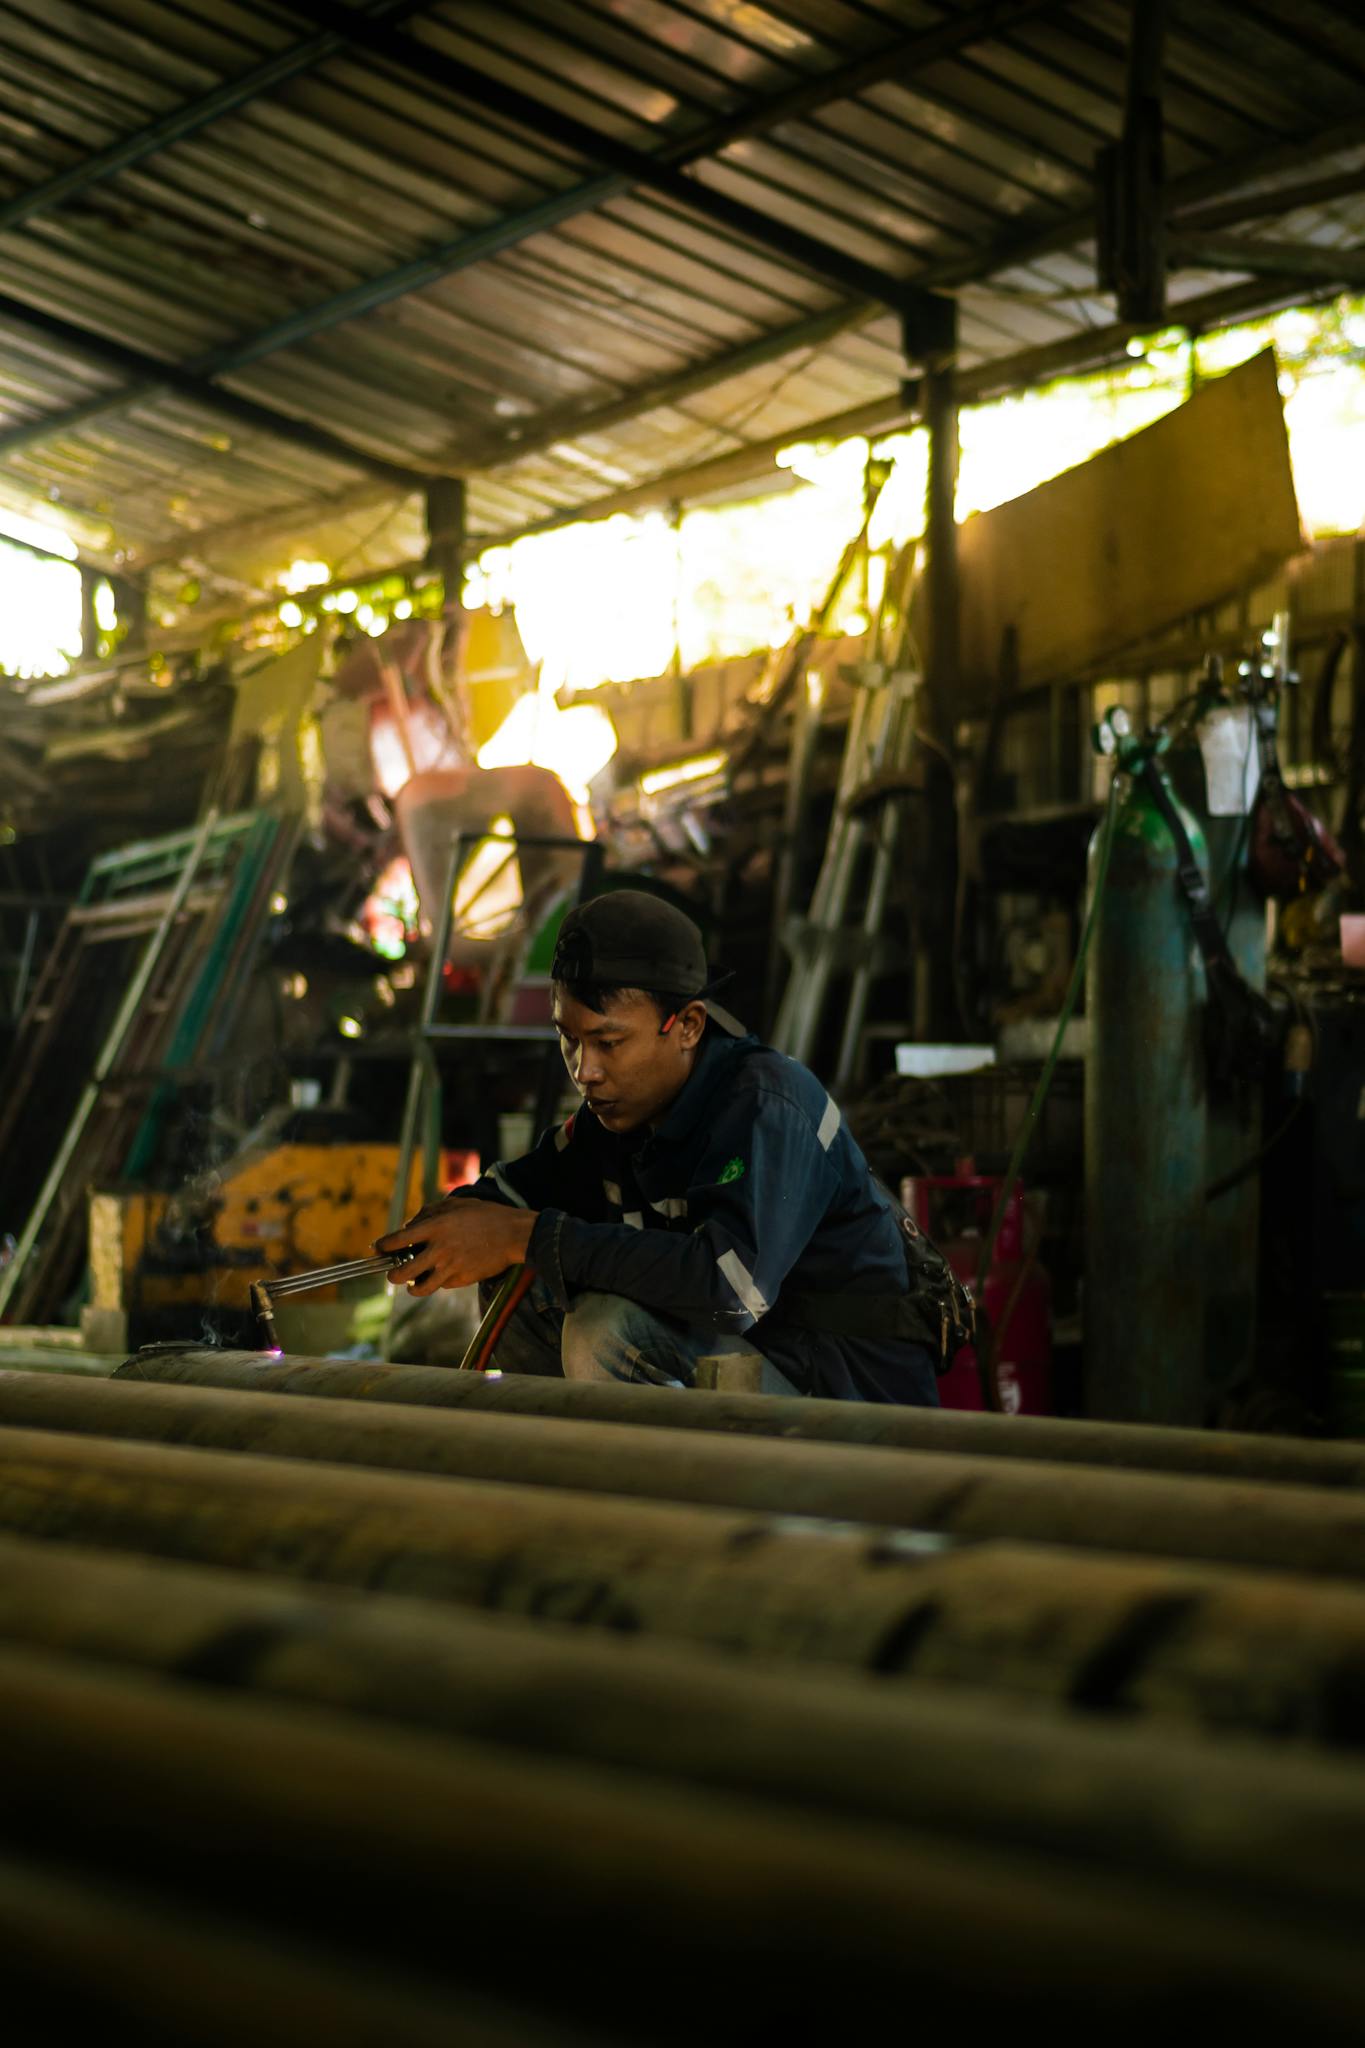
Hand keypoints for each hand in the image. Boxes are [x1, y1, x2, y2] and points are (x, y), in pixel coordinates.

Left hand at [374, 1201, 536, 1295]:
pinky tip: (443, 1273)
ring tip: (411, 1284)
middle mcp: (438, 1250)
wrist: (513, 1235)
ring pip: (419, 1288)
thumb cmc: (484, 1215)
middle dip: (392, 1275)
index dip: (382, 1246)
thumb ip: (429, 1214)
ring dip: (411, 1288)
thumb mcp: (455, 1205)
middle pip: (402, 1272)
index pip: (397, 1240)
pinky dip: (439, 1282)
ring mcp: (450, 1268)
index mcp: (434, 1228)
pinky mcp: (461, 1280)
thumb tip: (409, 1227)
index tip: (377, 1249)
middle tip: (392, 1273)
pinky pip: (442, 1285)